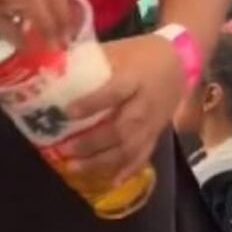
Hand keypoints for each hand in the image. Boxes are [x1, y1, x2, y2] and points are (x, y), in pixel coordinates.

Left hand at [60, 35, 185, 183]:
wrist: (180, 60)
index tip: (67, 112)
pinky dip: (128, 170)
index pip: (114, 92)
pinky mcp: (157, 134)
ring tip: (74, 167)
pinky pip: (143, 155)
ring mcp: (153, 123)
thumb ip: (88, 61)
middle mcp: (145, 104)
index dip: (92, 103)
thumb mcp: (117, 50)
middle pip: (120, 128)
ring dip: (101, 161)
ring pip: (129, 148)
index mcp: (135, 77)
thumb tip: (51, 70)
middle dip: (91, 143)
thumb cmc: (141, 52)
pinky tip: (111, 181)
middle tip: (64, 149)